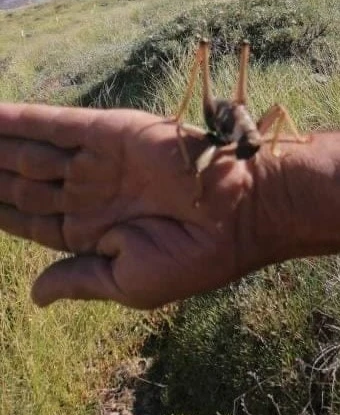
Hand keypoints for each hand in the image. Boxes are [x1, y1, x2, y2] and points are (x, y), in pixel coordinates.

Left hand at [0, 104, 269, 308]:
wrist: (243, 215)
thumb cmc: (193, 258)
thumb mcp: (130, 283)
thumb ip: (79, 281)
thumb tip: (35, 295)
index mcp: (94, 232)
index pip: (28, 219)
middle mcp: (93, 194)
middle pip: (22, 183)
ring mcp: (100, 162)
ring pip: (31, 152)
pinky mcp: (112, 132)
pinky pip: (54, 123)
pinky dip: (18, 119)